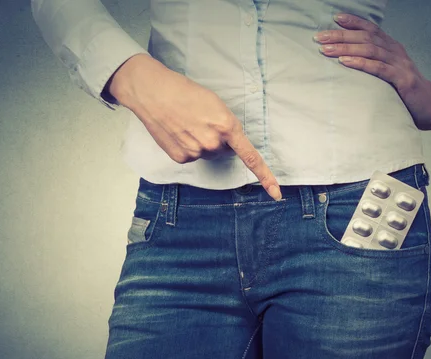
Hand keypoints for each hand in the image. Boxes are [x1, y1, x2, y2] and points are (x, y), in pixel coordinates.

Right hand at [110, 54, 282, 199]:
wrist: (154, 93)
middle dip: (217, 139)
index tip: (276, 193)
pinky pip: (191, 156)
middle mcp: (213, 144)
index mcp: (227, 127)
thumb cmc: (185, 92)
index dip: (265, 176)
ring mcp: (196, 152)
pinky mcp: (181, 158)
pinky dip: (186, 147)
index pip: (251, 157)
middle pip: (223, 151)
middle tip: (201, 121)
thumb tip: (225, 144)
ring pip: (206, 154)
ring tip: (186, 124)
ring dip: (200, 143)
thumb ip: (226, 126)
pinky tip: (177, 132)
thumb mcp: (215, 104)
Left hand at [314, 13, 430, 130]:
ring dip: (346, 48)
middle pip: (366, 37)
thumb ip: (374, 65)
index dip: (354, 22)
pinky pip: (378, 68)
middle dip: (341, 35)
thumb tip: (347, 62)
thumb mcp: (389, 73)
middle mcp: (396, 52)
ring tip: (326, 49)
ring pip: (370, 50)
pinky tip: (345, 62)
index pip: (372, 29)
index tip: (335, 19)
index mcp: (392, 48)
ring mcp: (400, 65)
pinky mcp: (401, 80)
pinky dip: (360, 63)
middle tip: (319, 37)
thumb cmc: (405, 92)